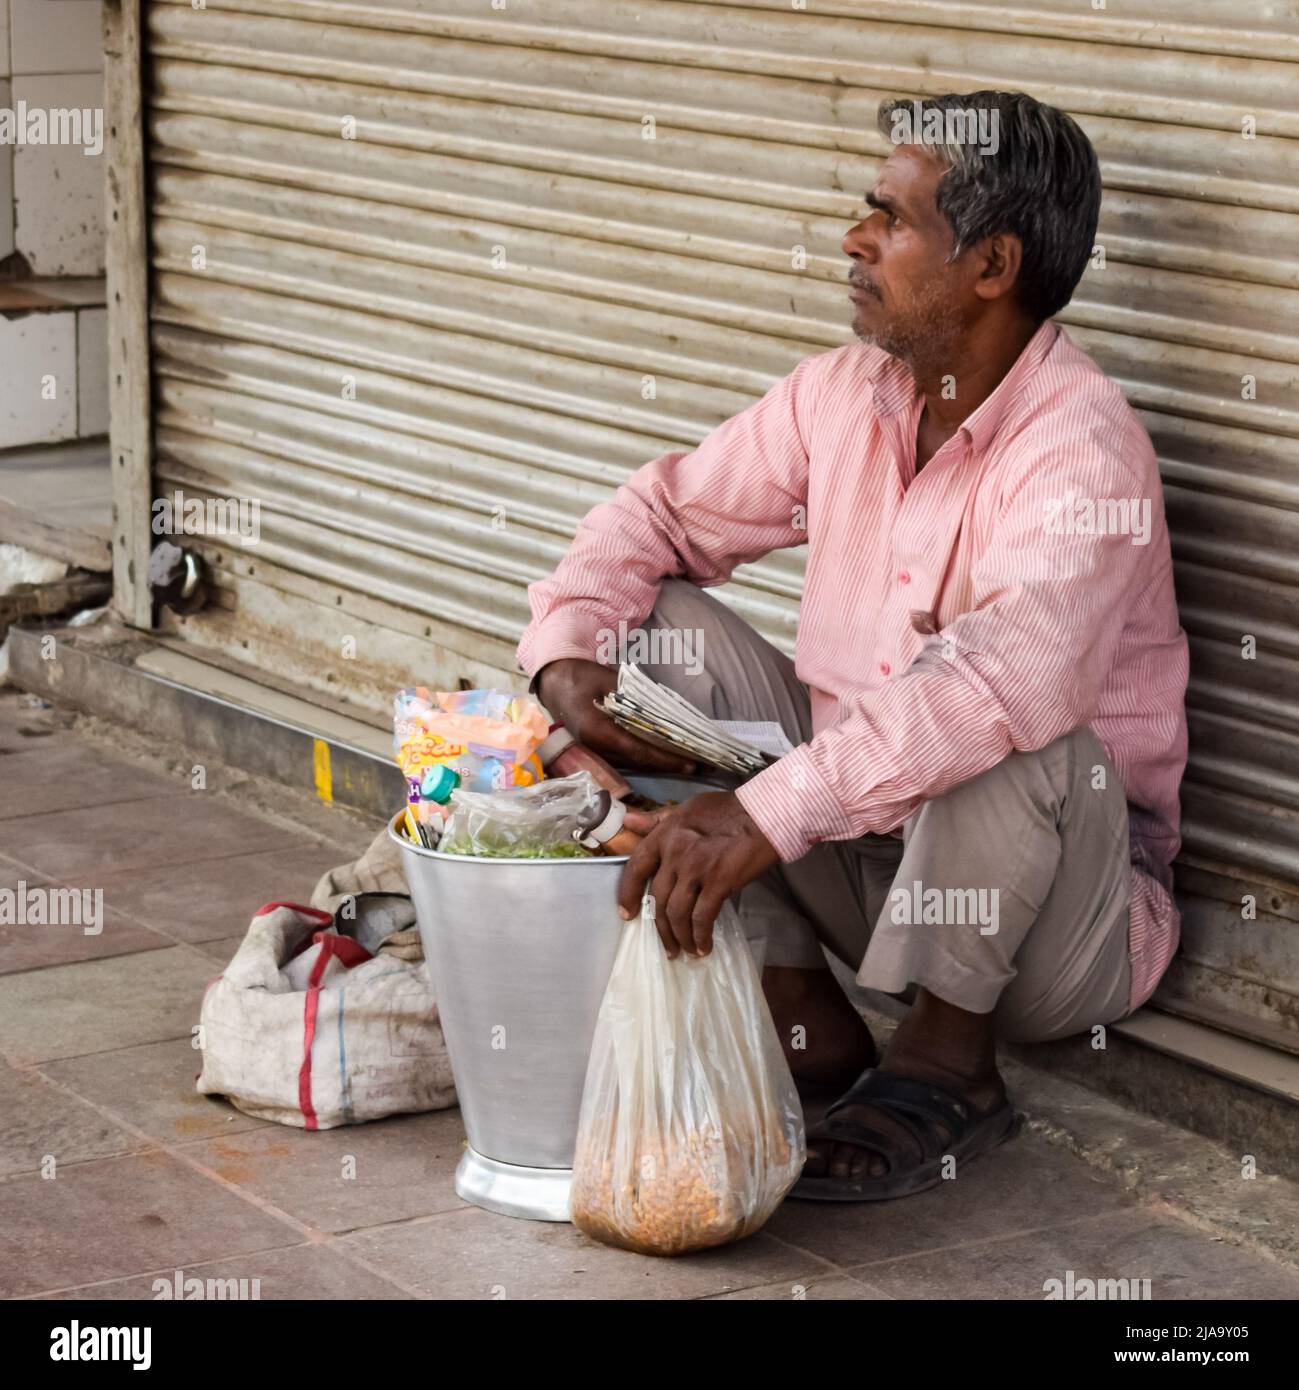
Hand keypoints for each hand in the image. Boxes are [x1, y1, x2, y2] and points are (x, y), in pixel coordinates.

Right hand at [535, 657, 696, 774]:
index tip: (691, 762)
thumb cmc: (582, 677)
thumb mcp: (610, 681)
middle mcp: (597, 748)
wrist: (555, 682)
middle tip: (703, 767)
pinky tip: (669, 757)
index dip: (667, 759)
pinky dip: (650, 759)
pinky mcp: (598, 750)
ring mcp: (596, 752)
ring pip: (636, 763)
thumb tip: (666, 713)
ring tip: (693, 764)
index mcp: (598, 731)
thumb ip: (635, 699)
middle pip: (641, 762)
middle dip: (672, 765)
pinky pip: (628, 758)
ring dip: (663, 764)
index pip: (639, 751)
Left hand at [617, 792, 779, 958]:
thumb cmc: (728, 810)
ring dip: (680, 937)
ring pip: (676, 913)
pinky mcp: (718, 881)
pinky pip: (702, 917)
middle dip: (660, 928)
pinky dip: (701, 936)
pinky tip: (704, 946)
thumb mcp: (686, 809)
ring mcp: (696, 867)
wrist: (764, 814)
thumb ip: (656, 819)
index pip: (636, 867)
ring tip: (687, 950)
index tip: (627, 914)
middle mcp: (675, 851)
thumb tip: (628, 821)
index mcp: (665, 833)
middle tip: (668, 946)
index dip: (628, 894)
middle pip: (657, 899)